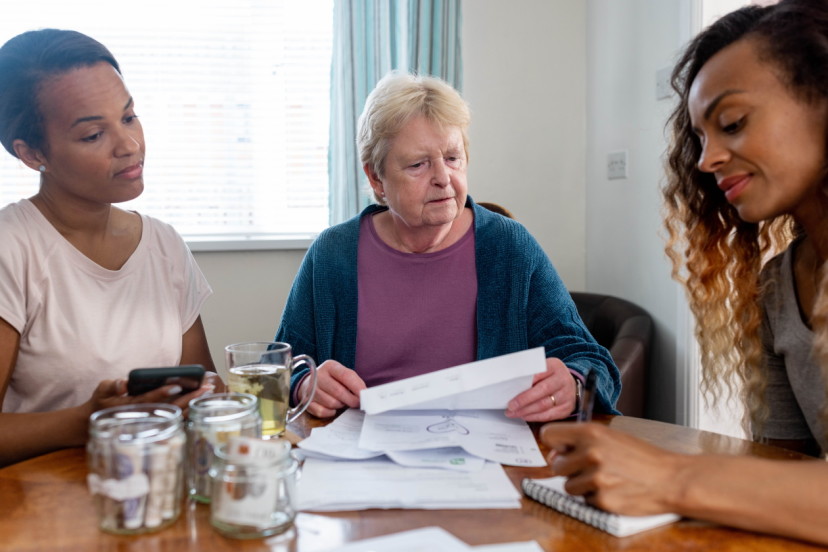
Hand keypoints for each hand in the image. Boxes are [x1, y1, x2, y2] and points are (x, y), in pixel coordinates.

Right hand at [83, 376, 215, 417]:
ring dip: (194, 403)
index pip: (149, 399)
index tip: (176, 385)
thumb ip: (112, 386)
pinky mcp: (159, 423)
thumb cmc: (101, 402)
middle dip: (189, 397)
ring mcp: (153, 422)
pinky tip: (204, 399)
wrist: (97, 422)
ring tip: (209, 391)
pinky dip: (192, 409)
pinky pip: (178, 417)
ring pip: (177, 414)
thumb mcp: (101, 390)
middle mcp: (145, 416)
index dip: (162, 393)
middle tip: (206, 386)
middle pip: (170, 407)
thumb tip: (123, 383)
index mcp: (131, 407)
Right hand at [298, 359, 365, 418]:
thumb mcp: (342, 375)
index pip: (346, 376)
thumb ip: (354, 382)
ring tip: (341, 402)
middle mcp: (318, 376)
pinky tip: (331, 407)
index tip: (365, 396)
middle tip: (357, 403)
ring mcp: (310, 389)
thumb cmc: (331, 380)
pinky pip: (322, 412)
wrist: (308, 384)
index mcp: (330, 366)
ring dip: (340, 406)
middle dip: (351, 400)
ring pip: (331, 403)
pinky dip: (330, 412)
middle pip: (339, 392)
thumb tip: (365, 394)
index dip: (358, 387)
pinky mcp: (306, 402)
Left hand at [505, 357, 576, 420]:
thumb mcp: (543, 368)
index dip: (525, 381)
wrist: (569, 384)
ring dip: (526, 411)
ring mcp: (566, 395)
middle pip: (542, 390)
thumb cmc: (550, 376)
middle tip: (510, 406)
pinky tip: (524, 416)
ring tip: (513, 413)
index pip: (539, 373)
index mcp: (554, 366)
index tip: (511, 389)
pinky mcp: (566, 408)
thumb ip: (530, 373)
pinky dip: (534, 417)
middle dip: (523, 400)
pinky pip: (548, 416)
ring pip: (544, 405)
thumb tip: (511, 384)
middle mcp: (563, 380)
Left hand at [540, 422, 682, 515]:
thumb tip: (554, 455)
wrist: (671, 479)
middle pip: (557, 466)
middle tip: (595, 468)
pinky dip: (597, 498)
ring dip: (583, 486)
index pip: (549, 434)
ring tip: (608, 479)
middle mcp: (590, 453)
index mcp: (591, 432)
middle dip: (571, 469)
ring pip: (569, 486)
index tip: (562, 450)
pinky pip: (585, 501)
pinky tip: (615, 490)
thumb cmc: (642, 458)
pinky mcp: (602, 500)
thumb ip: (581, 442)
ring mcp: (596, 477)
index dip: (554, 444)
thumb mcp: (611, 438)